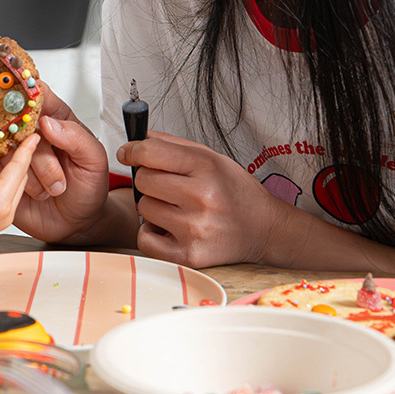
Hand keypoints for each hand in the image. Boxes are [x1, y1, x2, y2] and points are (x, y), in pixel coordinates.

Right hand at [0, 83, 112, 242]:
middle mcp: (32, 134)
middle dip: (39, 156)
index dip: (29, 94)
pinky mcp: (1, 174)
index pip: (38, 95)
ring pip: (7, 151)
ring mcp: (14, 153)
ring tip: (52, 189)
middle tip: (58, 178)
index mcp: (56, 120)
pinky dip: (11, 182)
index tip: (32, 109)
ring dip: (32, 176)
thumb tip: (49, 122)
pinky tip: (31, 192)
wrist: (77, 223)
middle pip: (18, 125)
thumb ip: (76, 138)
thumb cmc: (88, 188)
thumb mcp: (94, 161)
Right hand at [0, 134, 40, 266]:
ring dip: (7, 169)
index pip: (18, 169)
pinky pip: (1, 196)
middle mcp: (4, 215)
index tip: (34, 135)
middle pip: (20, 179)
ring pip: (11, 187)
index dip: (26, 149)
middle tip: (16, 137)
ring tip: (0, 148)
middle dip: (19, 157)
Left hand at [121, 131, 294, 267]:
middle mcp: (201, 197)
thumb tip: (136, 138)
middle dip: (148, 179)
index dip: (133, 150)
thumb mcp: (211, 157)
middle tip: (165, 185)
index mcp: (206, 167)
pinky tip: (168, 227)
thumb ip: (171, 145)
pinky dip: (151, 232)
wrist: (265, 229)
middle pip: (142, 180)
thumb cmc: (235, 191)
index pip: (149, 152)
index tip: (129, 153)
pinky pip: (145, 239)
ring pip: (143, 208)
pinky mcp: (189, 254)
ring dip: (151, 206)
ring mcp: (195, 228)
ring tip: (174, 206)